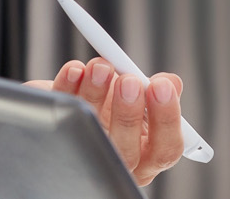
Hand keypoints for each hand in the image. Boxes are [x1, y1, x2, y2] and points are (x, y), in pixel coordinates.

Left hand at [25, 58, 186, 185]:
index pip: (166, 148)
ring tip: (100, 68)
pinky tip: (75, 71)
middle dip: (128, 113)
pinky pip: (60, 120)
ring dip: (96, 95)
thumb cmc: (117, 106)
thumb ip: (159, 91)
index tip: (161, 86)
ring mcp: (88, 154)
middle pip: (127, 152)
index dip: (166, 119)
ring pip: (91, 136)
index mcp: (149, 154)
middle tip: (128, 81)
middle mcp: (121, 161)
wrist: (80, 105)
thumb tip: (170, 82)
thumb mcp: (143, 99)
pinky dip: (66, 90)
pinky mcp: (59, 140)